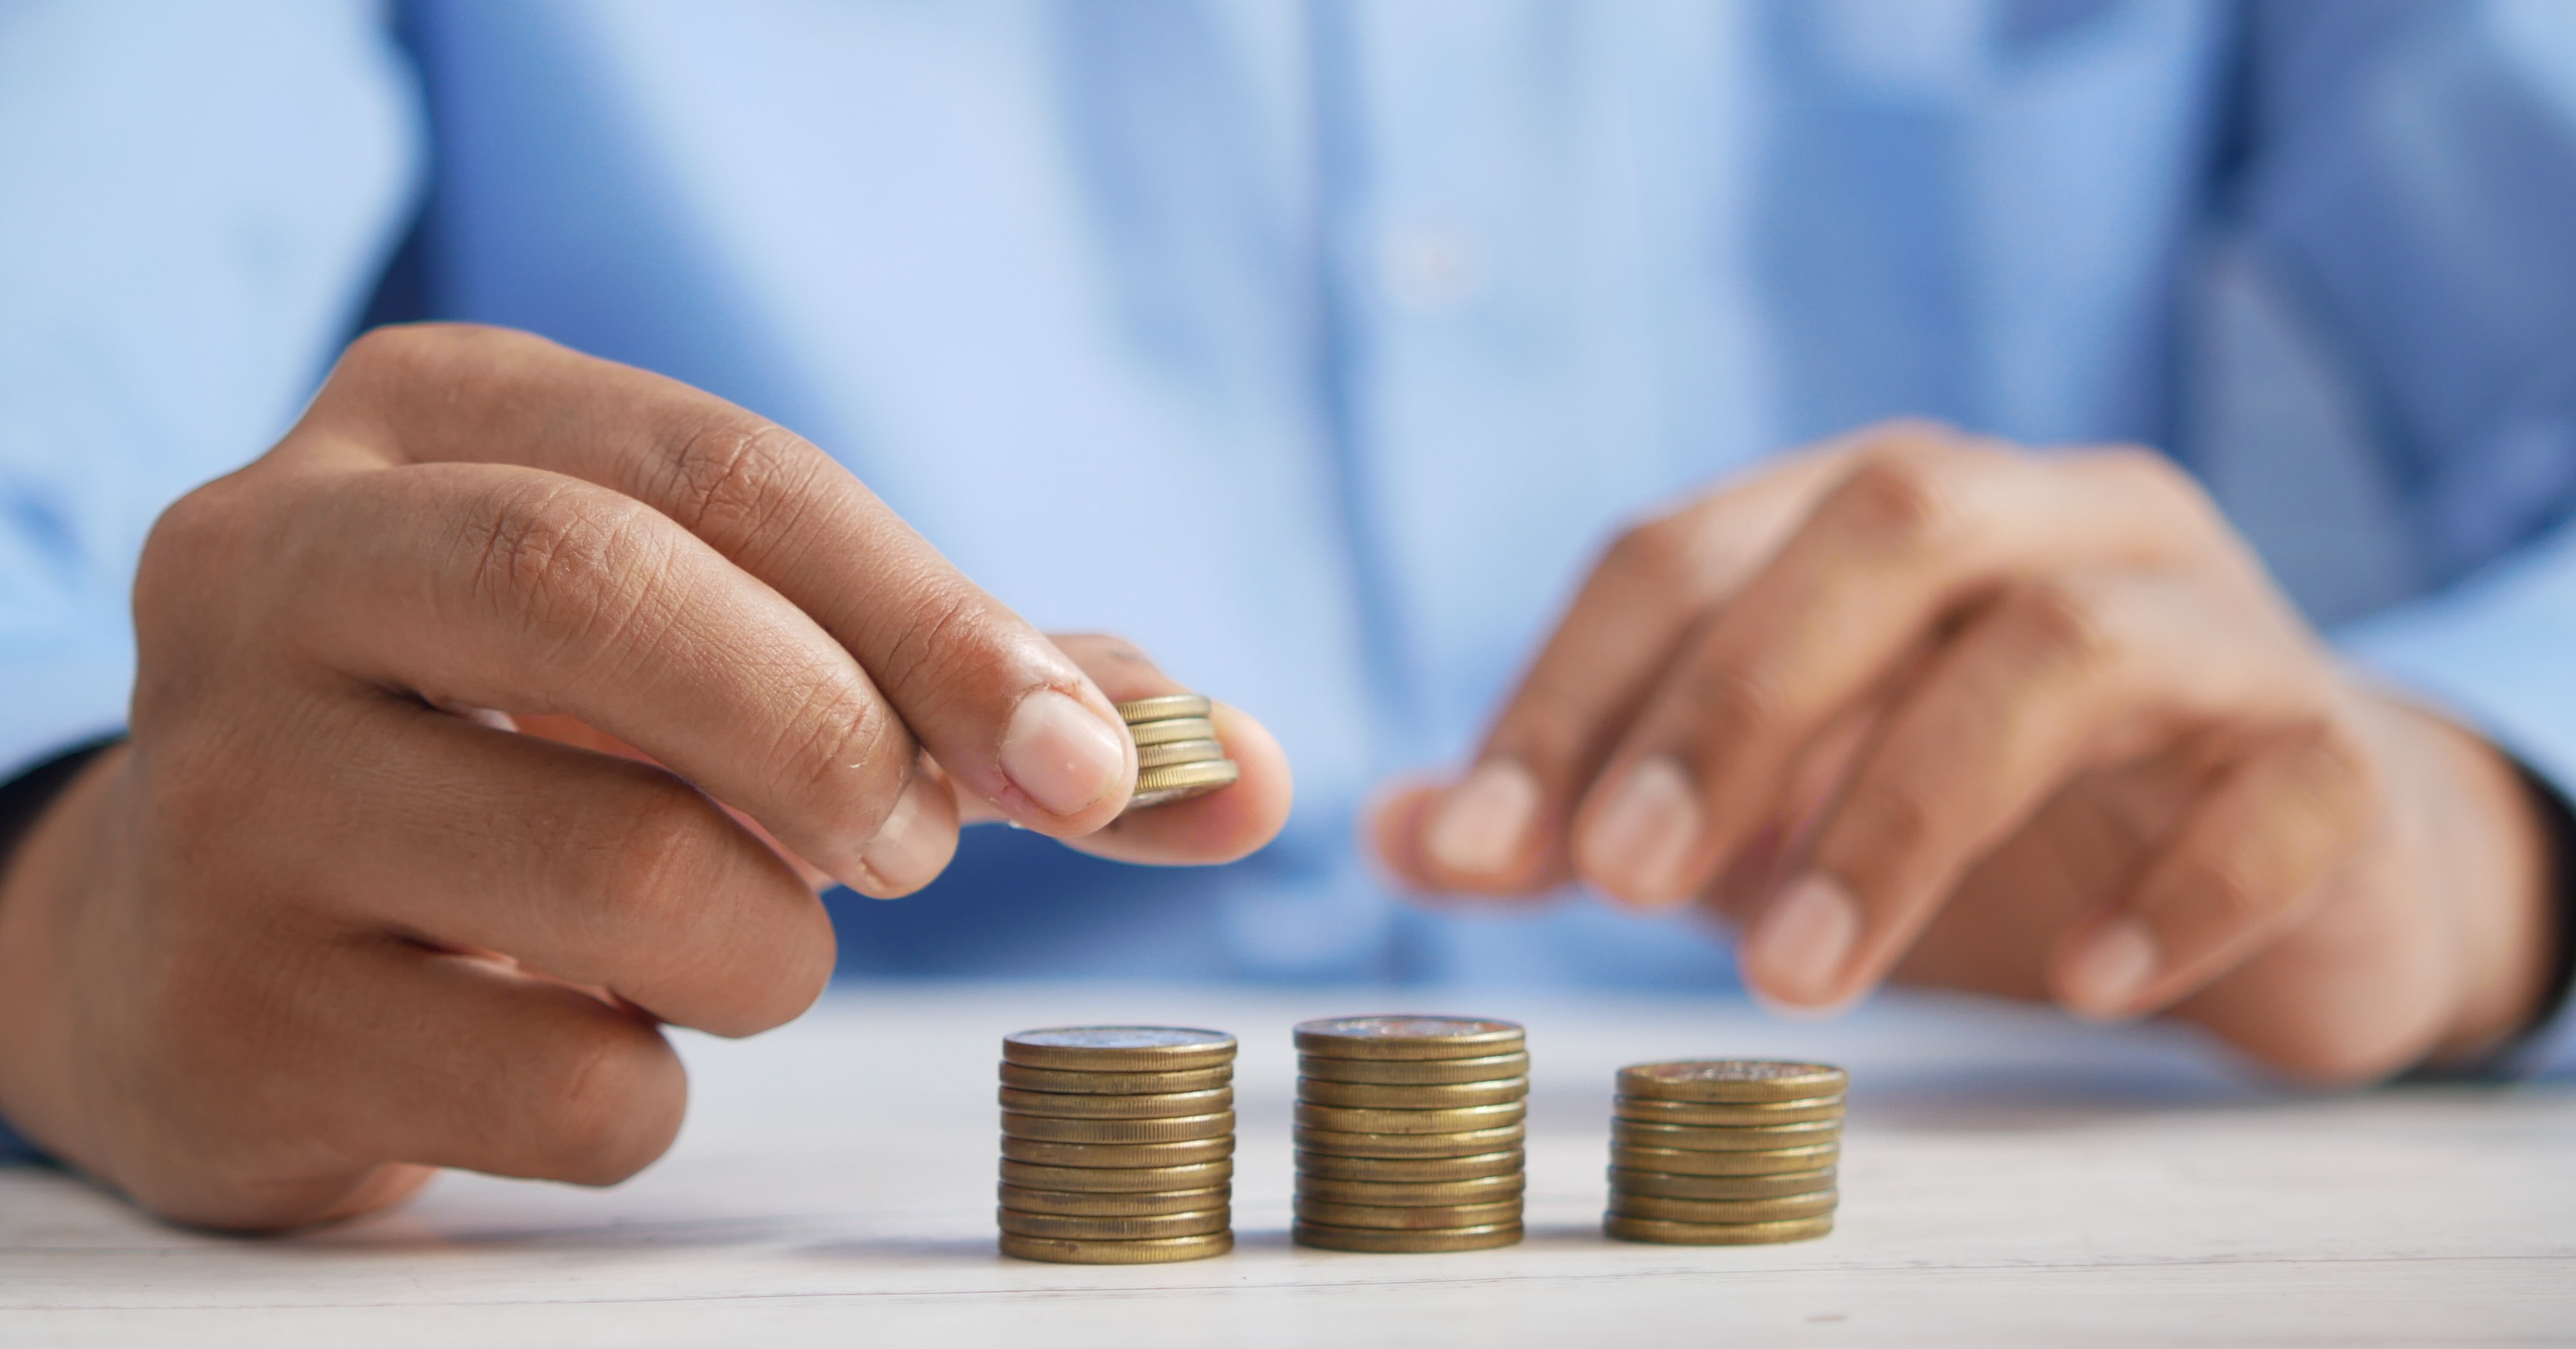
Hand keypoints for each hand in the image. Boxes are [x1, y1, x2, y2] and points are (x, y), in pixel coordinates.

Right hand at [0, 325, 1288, 1228]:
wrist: (215, 935)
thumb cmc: (529, 757)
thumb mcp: (711, 650)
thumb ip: (971, 692)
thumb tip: (1241, 771)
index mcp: (429, 421)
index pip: (728, 473)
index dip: (937, 618)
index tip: (1091, 762)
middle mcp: (278, 565)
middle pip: (606, 596)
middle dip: (835, 736)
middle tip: (915, 847)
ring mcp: (224, 793)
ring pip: (617, 874)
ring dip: (767, 948)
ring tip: (728, 940)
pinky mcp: (226, 1015)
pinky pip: (561, 1085)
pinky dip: (652, 1091)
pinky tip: (588, 1038)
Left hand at [1373, 424, 2554, 1083]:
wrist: (2288, 866)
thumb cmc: (1993, 819)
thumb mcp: (1770, 808)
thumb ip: (1595, 809)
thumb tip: (1395, 833)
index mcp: (1885, 512)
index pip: (1688, 545)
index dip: (1569, 689)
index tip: (1476, 847)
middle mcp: (2051, 521)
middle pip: (1887, 526)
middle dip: (1734, 703)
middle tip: (1622, 882)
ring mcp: (2213, 624)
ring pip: (2067, 646)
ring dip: (1904, 812)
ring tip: (1799, 978)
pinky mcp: (2337, 755)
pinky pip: (2278, 790)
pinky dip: (2174, 887)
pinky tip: (2082, 984)